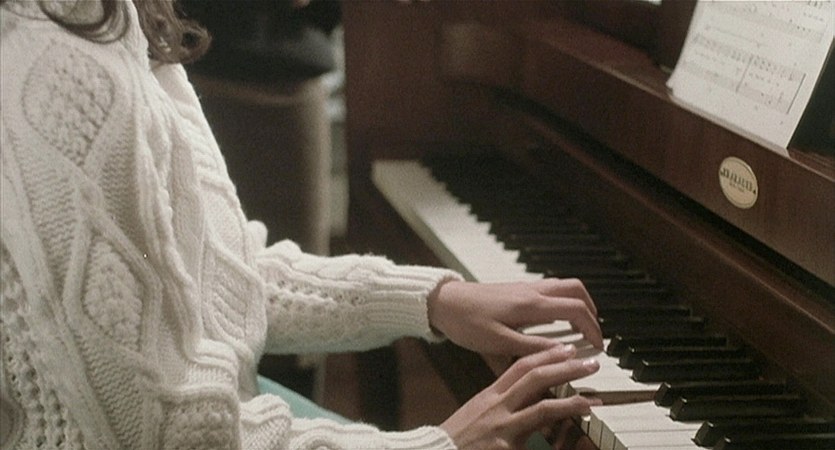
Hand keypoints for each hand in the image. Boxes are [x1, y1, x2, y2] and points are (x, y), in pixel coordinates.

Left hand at [428, 279, 602, 355]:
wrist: (443, 303)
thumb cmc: (466, 323)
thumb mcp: (499, 342)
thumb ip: (533, 347)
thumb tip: (565, 352)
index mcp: (531, 305)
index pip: (576, 310)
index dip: (593, 328)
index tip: (598, 347)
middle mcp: (532, 291)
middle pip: (577, 290)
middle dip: (592, 312)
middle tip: (595, 336)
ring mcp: (525, 287)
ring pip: (565, 287)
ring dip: (579, 304)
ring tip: (580, 329)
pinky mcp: (517, 289)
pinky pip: (551, 290)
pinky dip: (563, 302)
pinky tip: (556, 321)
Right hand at [440, 346, 600, 449]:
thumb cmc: (457, 440)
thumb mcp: (478, 415)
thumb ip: (501, 404)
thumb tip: (527, 397)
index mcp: (490, 396)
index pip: (519, 367)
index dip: (545, 355)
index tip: (565, 348)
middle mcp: (497, 407)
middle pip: (534, 378)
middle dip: (563, 367)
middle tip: (588, 362)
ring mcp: (503, 427)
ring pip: (542, 407)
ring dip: (572, 400)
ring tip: (593, 397)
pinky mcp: (507, 448)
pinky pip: (537, 436)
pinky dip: (557, 432)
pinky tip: (575, 428)